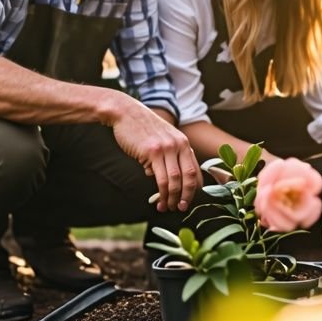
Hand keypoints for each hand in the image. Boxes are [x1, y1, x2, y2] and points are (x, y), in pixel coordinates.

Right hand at [109, 98, 200, 212]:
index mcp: (184, 143)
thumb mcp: (162, 140)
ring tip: (168, 207)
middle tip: (181, 208)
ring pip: (175, 180)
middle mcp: (179, 145)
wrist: (125, 112)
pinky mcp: (153, 152)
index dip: (194, 188)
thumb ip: (168, 157)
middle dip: (187, 196)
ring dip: (173, 198)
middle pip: (189, 176)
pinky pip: (161, 178)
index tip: (189, 200)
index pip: (196, 169)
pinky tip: (159, 200)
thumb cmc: (141, 128)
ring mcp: (167, 148)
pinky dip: (162, 193)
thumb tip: (163, 180)